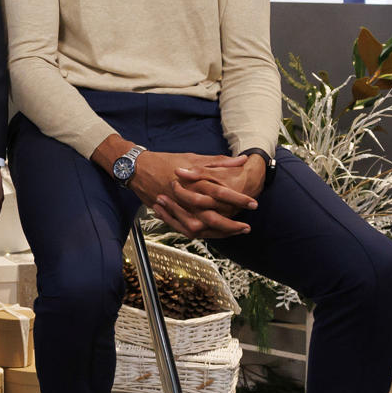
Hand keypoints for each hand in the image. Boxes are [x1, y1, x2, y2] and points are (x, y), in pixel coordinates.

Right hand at [135, 151, 259, 238]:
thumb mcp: (194, 158)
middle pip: (212, 217)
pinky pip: (186, 230)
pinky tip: (214, 234)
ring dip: (218, 233)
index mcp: (194, 181)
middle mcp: (186, 198)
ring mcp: (177, 209)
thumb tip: (242, 160)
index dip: (239, 199)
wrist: (138, 169)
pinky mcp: (170, 215)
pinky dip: (202, 233)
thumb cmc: (167, 161)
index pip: (221, 192)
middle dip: (231, 225)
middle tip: (246, 227)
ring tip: (233, 233)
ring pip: (200, 228)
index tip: (253, 204)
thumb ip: (219, 162)